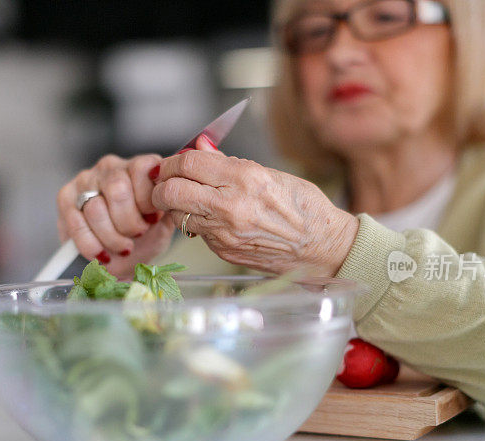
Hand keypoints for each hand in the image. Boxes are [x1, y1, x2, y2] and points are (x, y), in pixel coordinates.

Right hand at [56, 153, 175, 276]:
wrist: (123, 256)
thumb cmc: (145, 235)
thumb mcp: (164, 224)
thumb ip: (170, 210)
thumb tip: (170, 202)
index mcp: (139, 167)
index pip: (142, 168)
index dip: (147, 199)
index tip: (151, 218)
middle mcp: (111, 167)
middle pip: (117, 190)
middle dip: (129, 223)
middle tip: (136, 236)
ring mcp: (86, 180)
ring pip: (96, 208)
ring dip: (111, 237)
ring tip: (122, 247)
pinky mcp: (66, 198)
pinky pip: (75, 222)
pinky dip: (90, 244)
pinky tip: (101, 254)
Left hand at [151, 141, 359, 276]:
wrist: (323, 248)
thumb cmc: (305, 208)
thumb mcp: (270, 174)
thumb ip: (228, 163)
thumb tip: (200, 146)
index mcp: (245, 179)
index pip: (189, 163)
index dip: (173, 161)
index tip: (171, 163)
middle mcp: (232, 207)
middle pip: (172, 192)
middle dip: (161, 185)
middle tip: (165, 182)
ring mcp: (225, 233)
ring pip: (178, 215)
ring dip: (175, 206)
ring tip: (187, 199)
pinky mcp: (224, 251)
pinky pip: (197, 233)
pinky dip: (196, 222)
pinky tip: (211, 218)